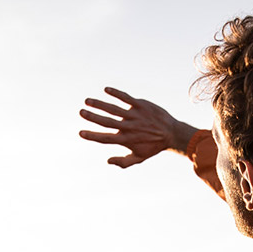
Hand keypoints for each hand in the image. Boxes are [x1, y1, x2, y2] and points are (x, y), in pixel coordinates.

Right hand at [79, 87, 197, 167]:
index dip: (92, 136)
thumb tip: (107, 161)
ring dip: (100, 104)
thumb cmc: (153, 146)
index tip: (80, 133)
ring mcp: (134, 115)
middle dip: (92, 117)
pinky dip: (116, 93)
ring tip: (87, 100)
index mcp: (126, 140)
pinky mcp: (141, 105)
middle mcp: (129, 127)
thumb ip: (123, 162)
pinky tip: (106, 89)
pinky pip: (126, 98)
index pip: (105, 138)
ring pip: (114, 109)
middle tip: (81, 112)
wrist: (171, 133)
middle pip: (107, 122)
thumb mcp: (139, 158)